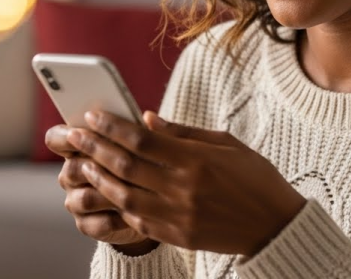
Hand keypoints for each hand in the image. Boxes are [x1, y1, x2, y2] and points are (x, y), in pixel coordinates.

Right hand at [45, 124, 156, 252]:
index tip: (79, 132)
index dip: (64, 136)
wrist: (147, 204)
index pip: (55, 138)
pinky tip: (137, 212)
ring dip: (111, 194)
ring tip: (137, 190)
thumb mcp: (138, 143)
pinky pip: (99, 223)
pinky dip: (119, 218)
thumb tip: (148, 119)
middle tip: (125, 164)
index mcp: (75, 147)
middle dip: (98, 166)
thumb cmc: (141, 163)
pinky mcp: (87, 225)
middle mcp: (69, 174)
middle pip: (71, 168)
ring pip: (86, 198)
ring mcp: (75, 201)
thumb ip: (136, 131)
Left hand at [69, 111, 306, 256]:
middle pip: (126, 165)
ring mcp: (179, 215)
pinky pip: (137, 220)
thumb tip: (146, 118)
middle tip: (73, 134)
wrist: (276, 227)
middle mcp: (184, 188)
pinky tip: (107, 191)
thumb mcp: (227, 144)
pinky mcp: (177, 235)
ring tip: (82, 163)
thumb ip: (184, 132)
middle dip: (94, 147)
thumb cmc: (255, 178)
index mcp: (197, 160)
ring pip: (124, 195)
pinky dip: (119, 204)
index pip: (141, 140)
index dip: (112, 126)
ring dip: (99, 177)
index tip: (91, 115)